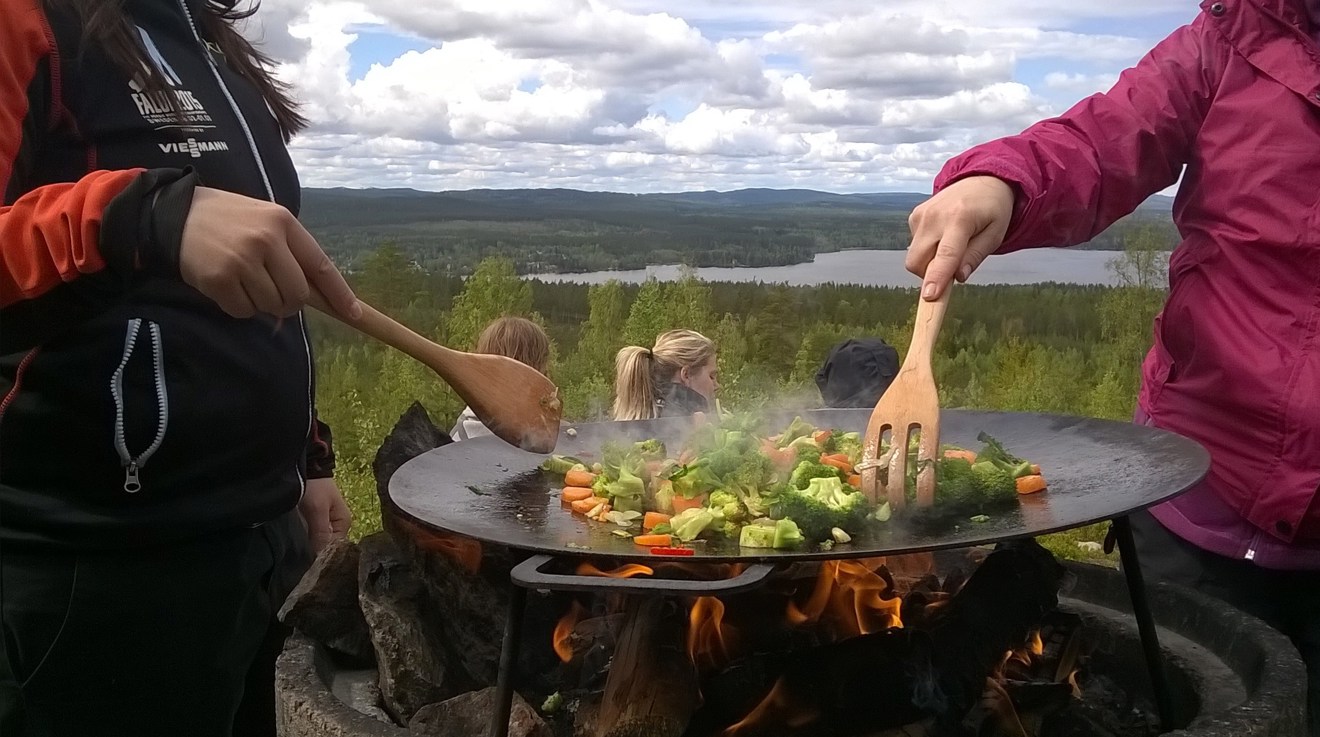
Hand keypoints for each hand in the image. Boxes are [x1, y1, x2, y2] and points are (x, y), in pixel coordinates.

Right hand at [179, 187, 360, 319]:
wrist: (173, 214)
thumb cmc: (227, 220)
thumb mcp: (264, 221)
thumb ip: (290, 251)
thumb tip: (317, 296)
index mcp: (284, 222)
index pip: (321, 266)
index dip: (339, 294)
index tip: (354, 314)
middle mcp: (266, 240)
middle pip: (297, 295)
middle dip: (288, 303)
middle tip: (270, 291)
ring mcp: (242, 260)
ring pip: (271, 306)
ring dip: (260, 303)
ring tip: (242, 279)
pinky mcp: (220, 279)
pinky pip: (244, 311)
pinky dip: (238, 306)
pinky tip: (225, 284)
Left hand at [298, 477, 351, 555]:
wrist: (308, 467)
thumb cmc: (315, 487)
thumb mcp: (318, 509)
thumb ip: (321, 532)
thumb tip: (321, 556)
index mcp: (344, 523)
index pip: (335, 548)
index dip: (323, 553)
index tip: (309, 557)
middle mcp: (337, 526)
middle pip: (327, 545)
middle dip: (315, 549)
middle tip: (300, 553)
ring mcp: (326, 523)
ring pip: (319, 540)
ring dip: (309, 543)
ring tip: (296, 548)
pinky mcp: (315, 520)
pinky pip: (312, 534)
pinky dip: (305, 537)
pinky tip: (296, 541)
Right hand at [905, 176, 1014, 300]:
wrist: (981, 180)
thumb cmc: (992, 210)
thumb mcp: (995, 235)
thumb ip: (975, 257)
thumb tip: (958, 277)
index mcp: (960, 219)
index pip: (946, 255)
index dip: (936, 278)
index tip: (929, 296)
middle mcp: (935, 216)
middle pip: (918, 261)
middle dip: (930, 275)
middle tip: (952, 270)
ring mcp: (921, 214)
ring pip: (914, 257)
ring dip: (930, 262)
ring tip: (951, 247)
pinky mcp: (914, 216)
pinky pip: (914, 245)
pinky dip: (927, 249)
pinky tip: (943, 236)